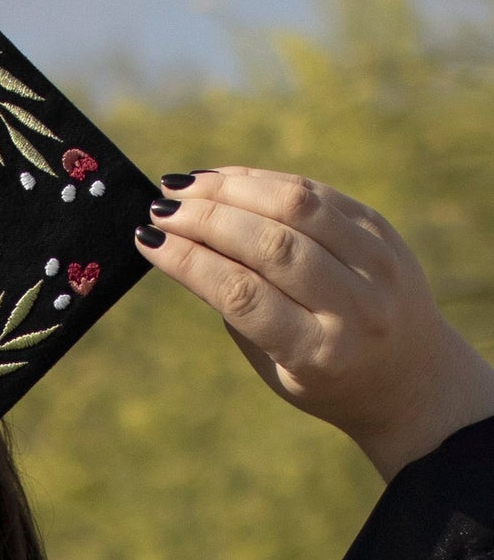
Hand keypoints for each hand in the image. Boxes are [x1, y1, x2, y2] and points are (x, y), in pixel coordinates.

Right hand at [134, 167, 493, 480]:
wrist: (413, 378)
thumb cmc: (321, 376)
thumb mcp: (274, 362)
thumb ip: (235, 304)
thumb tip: (176, 237)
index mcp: (320, 353)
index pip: (242, 294)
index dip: (188, 261)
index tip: (146, 238)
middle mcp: (356, 307)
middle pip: (269, 245)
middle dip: (204, 219)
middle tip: (159, 207)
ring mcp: (378, 264)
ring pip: (295, 206)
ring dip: (230, 189)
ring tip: (185, 186)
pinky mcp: (383, 231)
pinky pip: (316, 193)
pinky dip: (263, 181)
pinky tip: (223, 180)